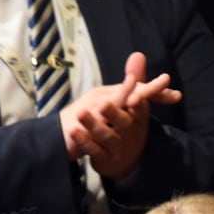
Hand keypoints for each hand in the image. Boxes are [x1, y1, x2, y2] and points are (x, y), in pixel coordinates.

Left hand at [60, 52, 180, 178]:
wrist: (121, 158)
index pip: (141, 108)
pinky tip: (73, 131)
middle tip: (104, 104)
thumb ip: (135, 80)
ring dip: (94, 125)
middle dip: (114, 113)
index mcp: (139, 118)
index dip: (139, 103)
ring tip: (82, 113)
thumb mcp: (132, 103)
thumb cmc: (128, 124)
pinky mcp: (104, 158)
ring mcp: (117, 146)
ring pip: (106, 136)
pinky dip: (83, 140)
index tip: (134, 98)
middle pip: (123, 122)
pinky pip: (93, 149)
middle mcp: (131, 133)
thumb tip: (138, 54)